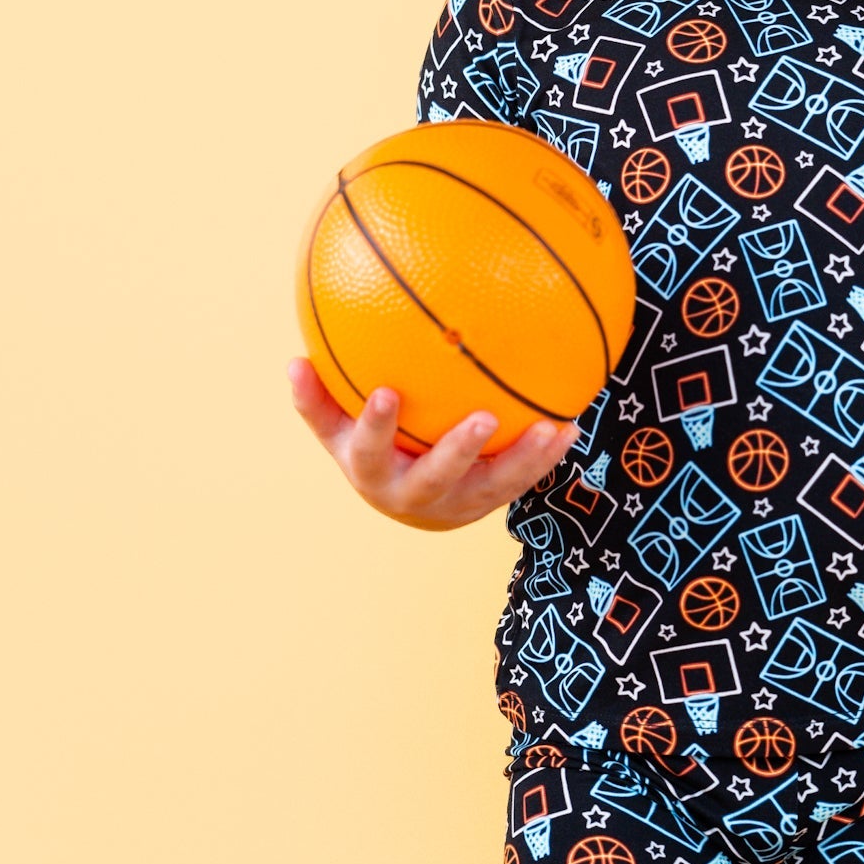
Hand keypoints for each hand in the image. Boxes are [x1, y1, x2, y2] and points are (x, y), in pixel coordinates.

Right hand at [287, 357, 580, 530]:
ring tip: (550, 430)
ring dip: (523, 460)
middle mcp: (416, 495)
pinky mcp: (491, 502)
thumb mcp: (339, 430)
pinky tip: (569, 425)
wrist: (413, 502)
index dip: (376, 425)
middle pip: (436, 478)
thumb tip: (293, 360)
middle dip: (459, 451)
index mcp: (373, 473)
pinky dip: (547, 457)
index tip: (386, 390)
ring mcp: (458, 503)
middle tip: (485, 417)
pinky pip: (523, 481)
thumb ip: (318, 400)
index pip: (368, 450)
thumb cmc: (372, 449)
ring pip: (493, 488)